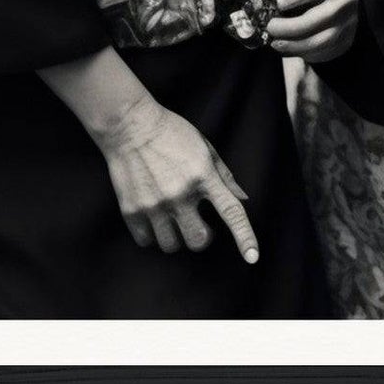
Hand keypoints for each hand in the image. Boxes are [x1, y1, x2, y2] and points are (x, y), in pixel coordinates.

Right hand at [89, 93, 259, 261]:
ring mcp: (155, 204)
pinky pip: (146, 240)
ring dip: (175, 236)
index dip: (245, 237)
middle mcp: (181, 194)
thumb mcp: (205, 148)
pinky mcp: (131, 210)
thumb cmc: (172, 133)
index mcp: (204, 177)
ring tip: (171, 218)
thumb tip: (242, 199)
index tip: (253, 257)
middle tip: (196, 223)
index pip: (231, 212)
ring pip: (171, 245)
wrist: (131, 126)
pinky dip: (152, 235)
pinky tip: (153, 217)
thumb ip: (224, 176)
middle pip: (198, 241)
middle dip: (201, 236)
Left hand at [265, 0, 358, 63]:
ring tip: (275, 43)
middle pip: (320, 18)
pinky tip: (289, 49)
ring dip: (295, 46)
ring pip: (323, 40)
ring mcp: (349, 21)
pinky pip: (326, 52)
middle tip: (270, 27)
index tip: (278, 3)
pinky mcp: (346, 39)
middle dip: (290, 27)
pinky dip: (305, 53)